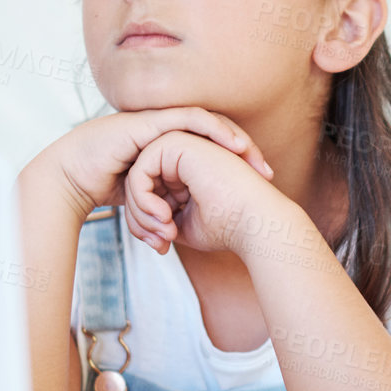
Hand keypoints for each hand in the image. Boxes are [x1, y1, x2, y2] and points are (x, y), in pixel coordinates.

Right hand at [32, 107, 272, 220]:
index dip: (239, 164)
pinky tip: (230, 143)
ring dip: (234, 139)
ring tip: (253, 157)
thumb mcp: (146, 201)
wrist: (71, 179)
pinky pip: (188, 119)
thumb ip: (163, 208)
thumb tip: (175, 232)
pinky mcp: (150, 121)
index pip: (213, 150)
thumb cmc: (102, 189)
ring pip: (207, 123)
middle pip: (217, 135)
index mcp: (171, 148)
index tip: (261, 184)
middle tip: (266, 172)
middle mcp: (168, 132)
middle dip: (245, 152)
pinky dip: (213, 129)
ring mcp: (159, 123)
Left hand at [122, 130, 285, 255]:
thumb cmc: (228, 227)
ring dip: (141, 213)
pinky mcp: (177, 142)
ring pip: (136, 178)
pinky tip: (164, 216)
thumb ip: (161, 219)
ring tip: (165, 233)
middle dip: (140, 220)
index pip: (149, 194)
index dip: (146, 224)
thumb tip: (141, 226)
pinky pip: (140, 171)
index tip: (161, 248)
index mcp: (186, 171)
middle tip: (158, 244)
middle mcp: (182, 155)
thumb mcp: (185, 225)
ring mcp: (180, 145)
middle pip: (139, 186)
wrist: (254, 223)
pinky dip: (143, 198)